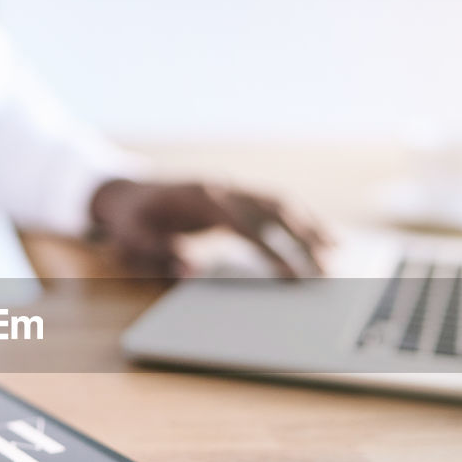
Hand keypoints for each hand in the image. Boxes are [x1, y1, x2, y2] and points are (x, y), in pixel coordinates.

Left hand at [89, 178, 330, 277]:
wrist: (125, 191)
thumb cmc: (132, 221)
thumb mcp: (134, 240)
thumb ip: (159, 255)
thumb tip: (190, 270)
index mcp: (200, 196)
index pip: (245, 223)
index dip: (271, 249)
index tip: (292, 275)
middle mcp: (223, 186)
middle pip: (272, 210)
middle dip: (302, 240)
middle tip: (327, 269)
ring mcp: (232, 187)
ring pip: (280, 203)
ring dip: (310, 226)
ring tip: (336, 251)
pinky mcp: (237, 195)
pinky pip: (275, 204)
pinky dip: (301, 219)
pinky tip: (323, 235)